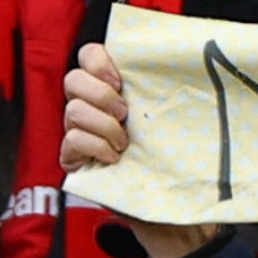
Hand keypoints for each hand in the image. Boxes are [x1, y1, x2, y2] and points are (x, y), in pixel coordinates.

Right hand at [61, 43, 215, 257]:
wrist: (170, 203)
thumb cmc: (172, 159)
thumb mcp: (172, 118)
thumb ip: (162, 88)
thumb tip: (184, 54)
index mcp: (112, 89)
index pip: (88, 56)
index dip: (98, 61)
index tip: (121, 81)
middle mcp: (90, 107)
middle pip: (73, 79)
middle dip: (102, 96)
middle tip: (126, 117)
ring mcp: (78, 132)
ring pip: (73, 110)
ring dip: (105, 127)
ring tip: (125, 144)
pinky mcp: (74, 159)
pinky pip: (73, 140)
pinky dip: (96, 147)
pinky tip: (115, 159)